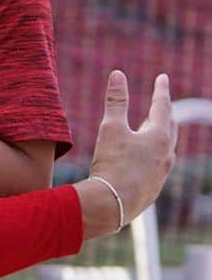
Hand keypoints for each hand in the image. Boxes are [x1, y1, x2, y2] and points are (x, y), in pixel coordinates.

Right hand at [76, 71, 176, 238]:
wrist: (112, 205)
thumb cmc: (111, 164)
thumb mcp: (110, 129)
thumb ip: (116, 101)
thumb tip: (117, 74)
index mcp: (159, 137)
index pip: (163, 106)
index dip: (161, 90)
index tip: (162, 78)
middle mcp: (166, 155)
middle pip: (170, 128)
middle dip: (164, 114)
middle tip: (159, 105)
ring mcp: (161, 174)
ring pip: (166, 150)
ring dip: (160, 138)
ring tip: (151, 133)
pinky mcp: (153, 190)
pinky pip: (158, 168)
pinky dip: (153, 158)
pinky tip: (143, 162)